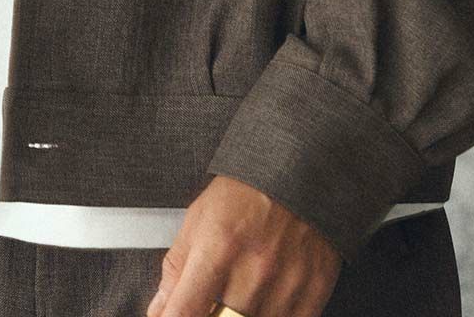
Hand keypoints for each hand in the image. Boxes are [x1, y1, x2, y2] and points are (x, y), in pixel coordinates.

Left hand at [145, 173, 342, 316]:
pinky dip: (272, 314)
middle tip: (213, 298)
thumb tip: (159, 311)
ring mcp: (287, 283)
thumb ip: (175, 270)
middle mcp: (253, 268)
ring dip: (243, 313)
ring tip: (245, 289)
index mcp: (218, 247)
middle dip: (212, 314)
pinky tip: (267, 296)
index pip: (185, 312)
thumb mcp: (198, 219)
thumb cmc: (244, 192)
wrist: (298, 171)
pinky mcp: (314, 291)